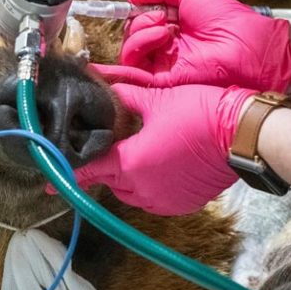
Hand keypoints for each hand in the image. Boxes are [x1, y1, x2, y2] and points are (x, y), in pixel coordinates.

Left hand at [48, 83, 256, 215]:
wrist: (241, 134)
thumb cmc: (199, 112)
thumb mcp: (156, 99)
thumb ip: (124, 97)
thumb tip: (103, 85)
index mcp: (131, 163)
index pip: (91, 169)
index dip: (69, 174)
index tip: (49, 182)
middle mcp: (143, 189)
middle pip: (111, 180)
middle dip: (107, 166)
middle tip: (112, 146)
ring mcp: (164, 201)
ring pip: (131, 193)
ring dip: (128, 177)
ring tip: (137, 152)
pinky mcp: (182, 204)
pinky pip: (153, 199)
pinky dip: (148, 186)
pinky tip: (158, 165)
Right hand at [95, 0, 290, 90]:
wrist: (243, 42)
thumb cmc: (226, 17)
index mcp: (172, 26)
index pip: (140, 18)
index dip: (136, 9)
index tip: (137, 0)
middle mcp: (165, 46)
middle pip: (132, 33)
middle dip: (140, 19)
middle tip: (161, 16)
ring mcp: (163, 63)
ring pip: (129, 50)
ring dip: (140, 32)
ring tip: (163, 27)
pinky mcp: (162, 80)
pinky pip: (134, 68)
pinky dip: (138, 47)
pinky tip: (159, 37)